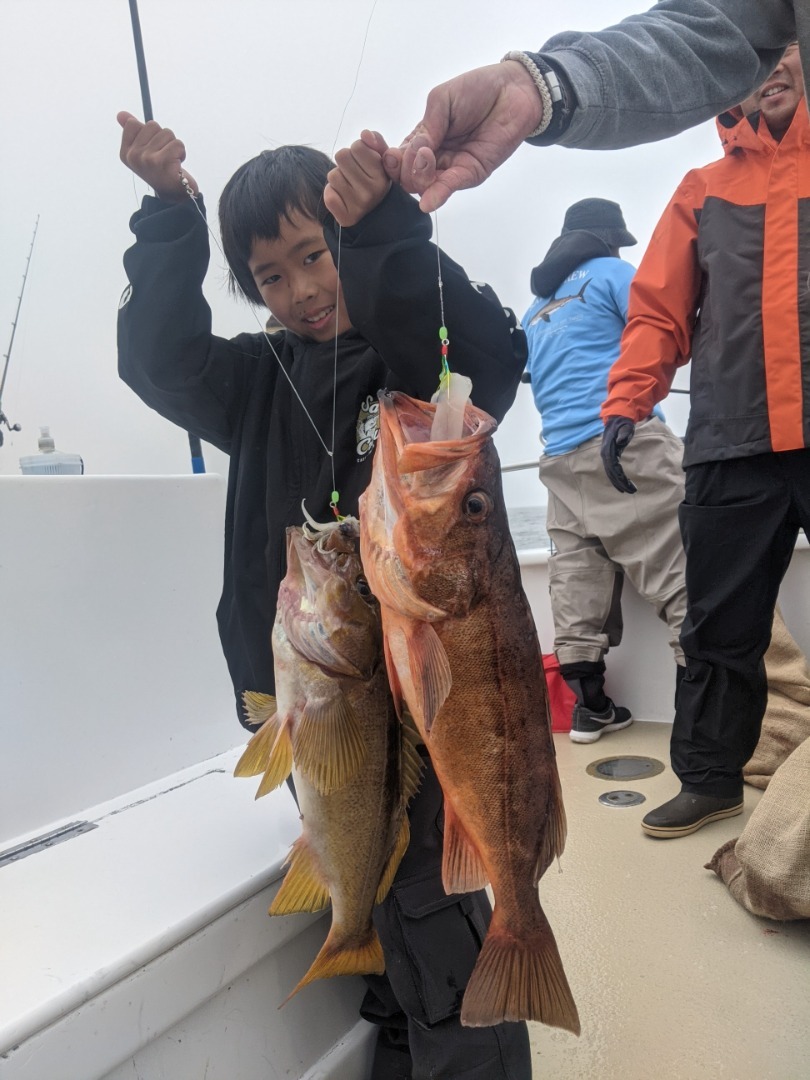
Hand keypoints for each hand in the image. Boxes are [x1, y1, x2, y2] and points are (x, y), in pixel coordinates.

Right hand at [117, 111, 197, 203]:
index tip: (152, 149)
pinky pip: (177, 144)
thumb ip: (133, 132)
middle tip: (164, 156)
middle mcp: (133, 156)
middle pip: (152, 125)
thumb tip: (121, 114)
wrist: (175, 197)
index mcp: (126, 153)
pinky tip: (178, 166)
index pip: (134, 124)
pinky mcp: (162, 162)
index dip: (149, 133)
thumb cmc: (161, 171)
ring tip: (171, 161)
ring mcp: (146, 160)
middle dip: (163, 138)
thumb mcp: (143, 151)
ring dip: (174, 146)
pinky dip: (182, 152)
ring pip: (167, 133)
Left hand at [324, 130, 392, 226]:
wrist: (374, 214)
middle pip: (342, 156)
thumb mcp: (382, 159)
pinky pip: (328, 194)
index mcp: (382, 176)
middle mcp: (372, 192)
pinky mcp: (345, 217)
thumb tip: (365, 134)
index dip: (358, 151)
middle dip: (346, 162)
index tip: (364, 162)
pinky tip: (343, 198)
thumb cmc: (375, 179)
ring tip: (350, 186)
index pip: (358, 145)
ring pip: (333, 175)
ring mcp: (358, 206)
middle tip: (355, 175)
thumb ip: (376, 141)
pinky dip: (332, 193)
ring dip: (339, 178)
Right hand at [382, 61, 543, 212]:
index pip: (396, 156)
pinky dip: (436, 195)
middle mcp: (433, 157)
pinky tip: (426, 200)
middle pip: (406, 176)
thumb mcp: (442, 100)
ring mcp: (450, 167)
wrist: (512, 91)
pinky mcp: (470, 174)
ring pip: (424, 185)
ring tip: (426, 156)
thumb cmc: (477, 90)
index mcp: (421, 138)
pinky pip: (448, 188)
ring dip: (418, 176)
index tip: (374, 145)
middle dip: (404, 168)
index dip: (384, 155)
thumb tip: (413, 152)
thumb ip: (426, 127)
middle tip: (417, 151)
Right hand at [601, 416, 637, 493]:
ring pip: (611, 473)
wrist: (617, 419)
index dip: (620, 477)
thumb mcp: (626, 426)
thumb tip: (621, 441)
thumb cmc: (623, 423)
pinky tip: (623, 483)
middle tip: (631, 491)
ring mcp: (607, 456)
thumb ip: (624, 433)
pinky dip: (617, 478)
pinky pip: (613, 470)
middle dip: (620, 483)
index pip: (613, 467)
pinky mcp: (610, 456)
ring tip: (629, 490)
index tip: (627, 485)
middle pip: (611, 473)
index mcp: (608, 450)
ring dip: (619, 483)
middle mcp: (605, 455)